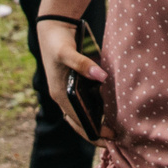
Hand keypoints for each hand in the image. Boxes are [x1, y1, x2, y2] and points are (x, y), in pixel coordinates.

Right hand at [36, 18, 106, 144]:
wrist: (52, 28)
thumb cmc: (58, 41)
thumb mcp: (68, 52)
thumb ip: (83, 64)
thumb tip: (102, 76)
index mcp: (59, 95)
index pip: (78, 121)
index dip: (93, 132)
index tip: (110, 138)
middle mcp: (62, 97)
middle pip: (79, 122)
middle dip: (95, 133)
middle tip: (116, 139)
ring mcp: (66, 92)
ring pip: (81, 114)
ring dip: (95, 122)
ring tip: (114, 128)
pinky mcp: (72, 85)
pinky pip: (83, 103)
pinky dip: (94, 110)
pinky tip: (108, 111)